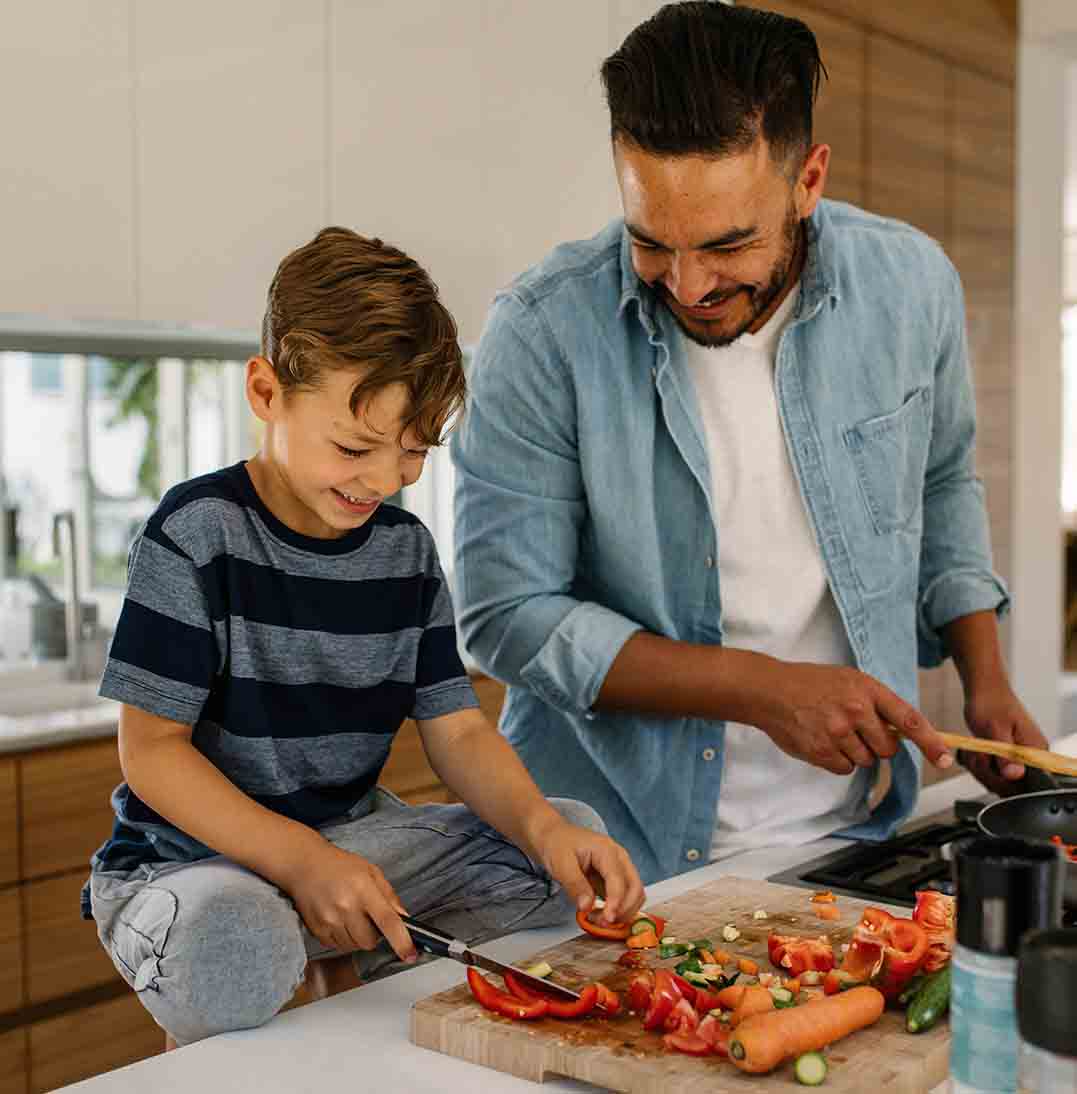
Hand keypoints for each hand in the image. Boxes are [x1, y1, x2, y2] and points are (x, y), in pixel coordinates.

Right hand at [282, 840, 417, 962]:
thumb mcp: (371, 872)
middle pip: (369, 941)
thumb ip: (389, 896)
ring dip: (357, 937)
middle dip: (374, 935)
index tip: (410, 955)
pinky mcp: (317, 930)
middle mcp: (346, 906)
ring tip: (350, 915)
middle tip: (368, 918)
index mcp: (364, 889)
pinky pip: (337, 947)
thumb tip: (404, 918)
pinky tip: (338, 919)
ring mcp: (329, 920)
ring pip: (353, 947)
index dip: (402, 941)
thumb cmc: (340, 866)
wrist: (305, 865)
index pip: (387, 920)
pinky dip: (343, 938)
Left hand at [532, 820, 644, 925]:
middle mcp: (619, 858)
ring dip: (623, 912)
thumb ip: (575, 885)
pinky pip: (626, 897)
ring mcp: (620, 867)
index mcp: (607, 850)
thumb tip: (587, 907)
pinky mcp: (616, 878)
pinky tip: (601, 915)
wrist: (555, 836)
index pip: (618, 880)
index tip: (607, 919)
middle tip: (602, 923)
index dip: (616, 902)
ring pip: (635, 895)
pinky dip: (619, 909)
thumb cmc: (558, 844)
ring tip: (599, 919)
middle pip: (635, 888)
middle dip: (623, 910)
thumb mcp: (561, 864)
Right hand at [752, 660, 952, 775]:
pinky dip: (836, 760)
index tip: (946, 759)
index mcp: (867, 689)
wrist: (770, 690)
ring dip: (854, 752)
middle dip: (877, 744)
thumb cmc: (810, 683)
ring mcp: (838, 732)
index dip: (931, 742)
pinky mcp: (822, 751)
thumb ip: (875, 703)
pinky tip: (822, 740)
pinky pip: (845, 768)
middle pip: (888, 748)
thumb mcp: (848, 680)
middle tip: (855, 729)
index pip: (909, 720)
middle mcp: (855, 710)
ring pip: (866, 760)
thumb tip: (902, 732)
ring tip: (832, 730)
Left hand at [960, 678, 1047, 794]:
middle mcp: (1031, 758)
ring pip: (999, 781)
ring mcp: (1019, 759)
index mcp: (1036, 752)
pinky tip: (974, 753)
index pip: (1027, 784)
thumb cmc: (991, 703)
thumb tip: (1015, 775)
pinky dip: (979, 766)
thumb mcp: (995, 729)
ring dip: (981, 769)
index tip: (986, 766)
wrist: (984, 690)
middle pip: (1011, 786)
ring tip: (974, 751)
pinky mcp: (1007, 758)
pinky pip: (993, 773)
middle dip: (987, 773)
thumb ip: (1005, 754)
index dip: (1003, 781)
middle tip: (976, 755)